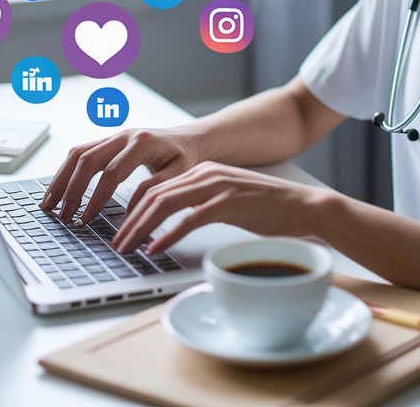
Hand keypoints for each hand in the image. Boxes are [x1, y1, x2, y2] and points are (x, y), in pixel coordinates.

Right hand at [38, 127, 201, 222]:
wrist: (188, 139)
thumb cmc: (185, 158)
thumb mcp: (179, 175)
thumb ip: (154, 189)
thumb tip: (129, 213)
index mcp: (142, 143)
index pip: (112, 172)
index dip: (96, 197)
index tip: (86, 218)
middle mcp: (123, 135)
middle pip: (87, 160)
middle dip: (72, 190)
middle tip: (63, 216)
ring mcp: (113, 136)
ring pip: (77, 154)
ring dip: (61, 179)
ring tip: (49, 204)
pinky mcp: (107, 142)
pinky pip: (79, 153)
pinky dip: (65, 171)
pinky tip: (57, 189)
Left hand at [111, 161, 334, 253]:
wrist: (305, 206)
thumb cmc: (268, 209)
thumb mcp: (227, 200)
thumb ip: (201, 205)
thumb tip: (172, 222)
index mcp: (204, 171)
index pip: (156, 187)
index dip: (132, 210)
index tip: (120, 230)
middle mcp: (206, 174)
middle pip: (154, 194)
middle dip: (128, 221)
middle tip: (114, 243)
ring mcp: (217, 186)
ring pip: (165, 204)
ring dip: (140, 228)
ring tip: (127, 248)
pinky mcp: (229, 203)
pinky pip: (189, 219)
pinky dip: (168, 234)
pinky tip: (156, 248)